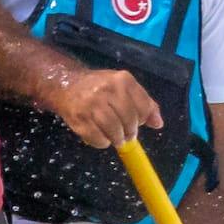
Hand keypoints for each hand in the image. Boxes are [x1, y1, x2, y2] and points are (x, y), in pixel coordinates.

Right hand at [46, 61, 164, 151]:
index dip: (143, 120)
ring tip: (117, 139)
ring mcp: (91, 105)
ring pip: (113, 130)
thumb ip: (144, 103)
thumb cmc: (100, 87)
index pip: (143, 107)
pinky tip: (102, 138)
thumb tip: (158, 123)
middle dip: (130, 132)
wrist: (66, 84)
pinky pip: (96, 137)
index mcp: (122, 80)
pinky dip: (102, 142)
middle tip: (127, 135)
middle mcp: (107, 90)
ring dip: (117, 139)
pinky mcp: (78, 119)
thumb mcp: (124, 88)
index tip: (137, 122)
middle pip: (128, 120)